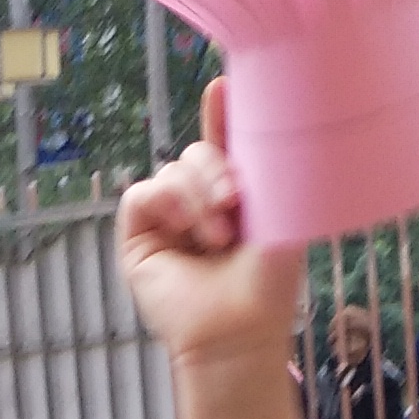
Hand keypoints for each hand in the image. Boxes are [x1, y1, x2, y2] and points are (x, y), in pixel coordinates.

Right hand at [118, 82, 302, 367]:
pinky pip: (141, 194)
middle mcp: (199, 204)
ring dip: (195, 196)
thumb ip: (269, 166)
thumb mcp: (279, 212)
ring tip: (217, 238)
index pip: (223, 143)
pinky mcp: (140, 238)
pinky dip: (165, 202)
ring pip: (171, 169)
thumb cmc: (267, 284)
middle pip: (195, 152)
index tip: (225, 88)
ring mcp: (167, 221)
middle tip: (234, 201)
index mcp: (234, 195)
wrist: (240, 330)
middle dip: (215, 168)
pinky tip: (185, 227)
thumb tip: (264, 113)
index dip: (221, 114)